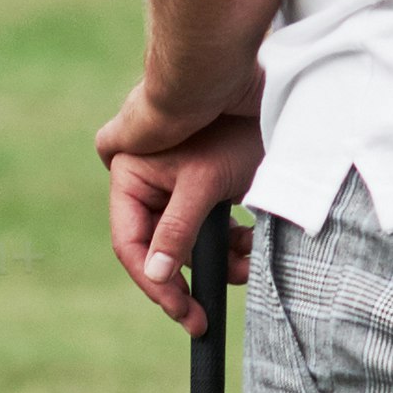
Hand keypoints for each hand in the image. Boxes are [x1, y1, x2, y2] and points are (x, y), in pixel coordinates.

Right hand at [96, 93, 264, 333]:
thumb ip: (176, 231)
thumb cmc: (223, 122)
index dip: (156, 284)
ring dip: (221, 259)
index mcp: (131, 179)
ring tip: (247, 265)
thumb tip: (156, 277)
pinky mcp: (213, 184)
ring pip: (194, 241)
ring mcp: (182, 185)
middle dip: (195, 274)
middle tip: (211, 310)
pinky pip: (216, 226)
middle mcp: (151, 185)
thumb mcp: (200, 182)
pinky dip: (234, 240)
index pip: (133, 245)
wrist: (260, 79)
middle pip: (164, 248)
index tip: (184, 314)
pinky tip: (252, 245)